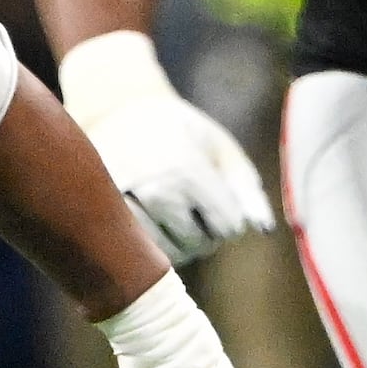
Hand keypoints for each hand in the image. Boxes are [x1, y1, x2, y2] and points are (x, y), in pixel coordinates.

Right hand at [55, 33, 272, 265]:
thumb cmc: (180, 132)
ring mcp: (124, 206)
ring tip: (174, 211)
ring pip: (171, 256)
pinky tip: (152, 219)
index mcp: (188, 170)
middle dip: (206, 230)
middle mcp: (154, 191)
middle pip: (201, 245)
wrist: (117, 112)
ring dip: (180, 243)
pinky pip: (140, 255)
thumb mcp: (220, 148)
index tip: (217, 195)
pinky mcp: (104, 217)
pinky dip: (153, 246)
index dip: (229, 215)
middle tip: (193, 201)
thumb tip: (262, 229)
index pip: (228, 227)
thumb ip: (246, 188)